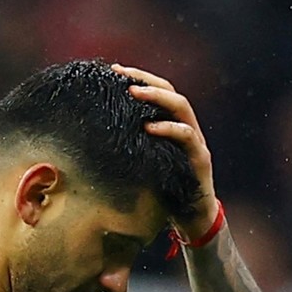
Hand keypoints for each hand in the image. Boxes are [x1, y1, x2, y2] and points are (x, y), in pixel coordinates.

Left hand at [112, 63, 218, 238]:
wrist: (192, 221)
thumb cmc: (164, 193)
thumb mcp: (142, 165)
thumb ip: (129, 148)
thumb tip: (90, 138)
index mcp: (173, 127)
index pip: (159, 92)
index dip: (138, 78)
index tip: (113, 71)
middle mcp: (187, 129)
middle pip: (171, 92)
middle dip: (146, 80)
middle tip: (121, 74)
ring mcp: (196, 143)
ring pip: (182, 107)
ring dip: (157, 97)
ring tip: (134, 92)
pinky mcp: (200, 160)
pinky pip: (187, 136)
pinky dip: (168, 128)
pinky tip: (149, 127)